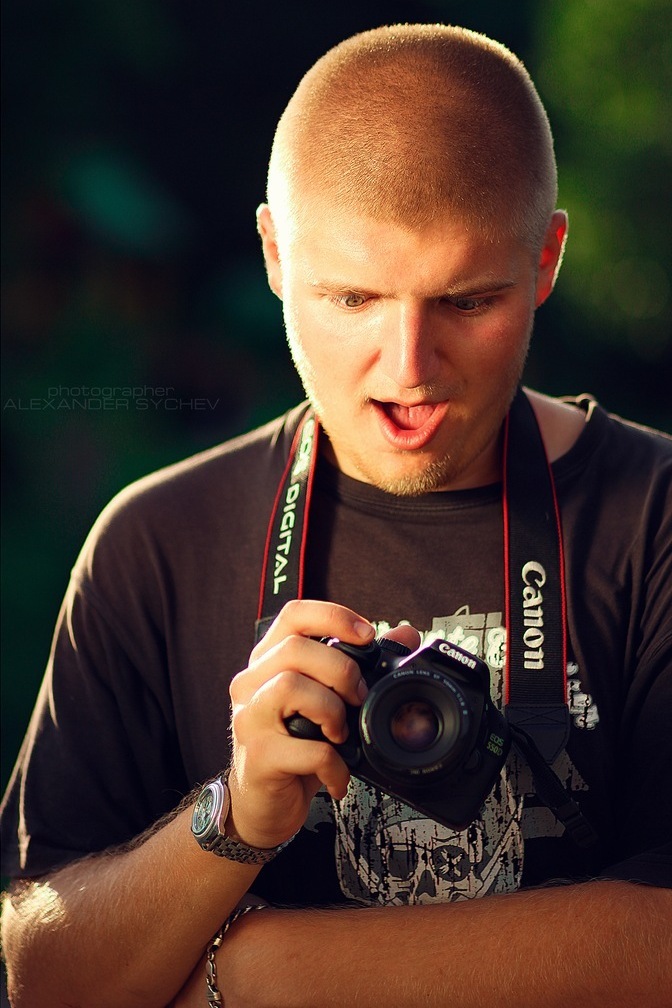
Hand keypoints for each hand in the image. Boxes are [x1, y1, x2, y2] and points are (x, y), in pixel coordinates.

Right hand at [227, 600, 419, 850]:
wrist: (263, 805)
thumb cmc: (296, 748)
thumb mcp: (327, 703)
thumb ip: (360, 667)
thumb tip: (405, 635)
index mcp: (268, 662)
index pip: (293, 615)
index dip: (332, 616)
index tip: (367, 635)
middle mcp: (251, 684)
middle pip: (294, 649)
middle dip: (340, 670)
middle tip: (358, 698)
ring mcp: (249, 719)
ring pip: (289, 686)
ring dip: (331, 710)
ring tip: (341, 734)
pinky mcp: (258, 757)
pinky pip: (306, 749)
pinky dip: (334, 763)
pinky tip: (339, 773)